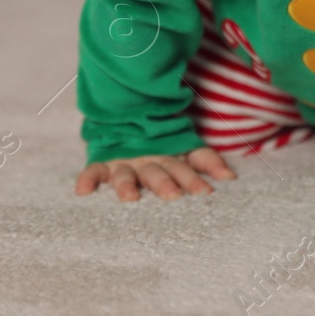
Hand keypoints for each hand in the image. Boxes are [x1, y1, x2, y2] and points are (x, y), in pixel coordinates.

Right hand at [74, 146, 235, 200]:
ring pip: (125, 174)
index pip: (184, 167)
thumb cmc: (162, 146)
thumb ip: (206, 160)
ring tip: (129, 198)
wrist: (127, 117)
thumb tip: (231, 177)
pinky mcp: (102, 163)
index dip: (195, 178)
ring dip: (126, 185)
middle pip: (157, 172)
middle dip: (164, 183)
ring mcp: (123, 162)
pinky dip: (87, 179)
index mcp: (169, 156)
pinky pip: (93, 171)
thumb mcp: (184, 149)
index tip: (207, 192)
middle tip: (173, 196)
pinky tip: (82, 190)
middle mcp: (147, 160)